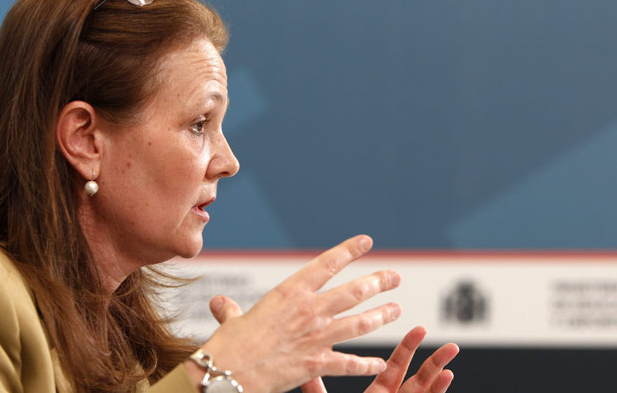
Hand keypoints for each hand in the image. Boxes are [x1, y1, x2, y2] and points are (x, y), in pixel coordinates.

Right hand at [196, 235, 401, 392]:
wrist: (228, 374)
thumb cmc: (228, 346)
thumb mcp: (232, 321)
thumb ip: (231, 311)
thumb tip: (219, 304)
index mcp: (289, 293)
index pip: (327, 264)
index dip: (349, 251)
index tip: (366, 242)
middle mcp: (309, 311)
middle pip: (354, 292)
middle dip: (378, 282)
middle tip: (394, 278)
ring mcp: (317, 337)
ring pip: (360, 323)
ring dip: (381, 316)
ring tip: (396, 310)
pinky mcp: (317, 364)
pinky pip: (349, 364)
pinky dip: (367, 364)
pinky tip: (380, 363)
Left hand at [300, 327, 457, 392]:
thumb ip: (317, 391)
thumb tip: (303, 372)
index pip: (396, 368)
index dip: (408, 348)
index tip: (420, 329)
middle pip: (417, 377)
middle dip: (431, 358)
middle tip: (443, 338)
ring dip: (440, 372)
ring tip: (452, 351)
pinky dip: (438, 392)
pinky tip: (448, 378)